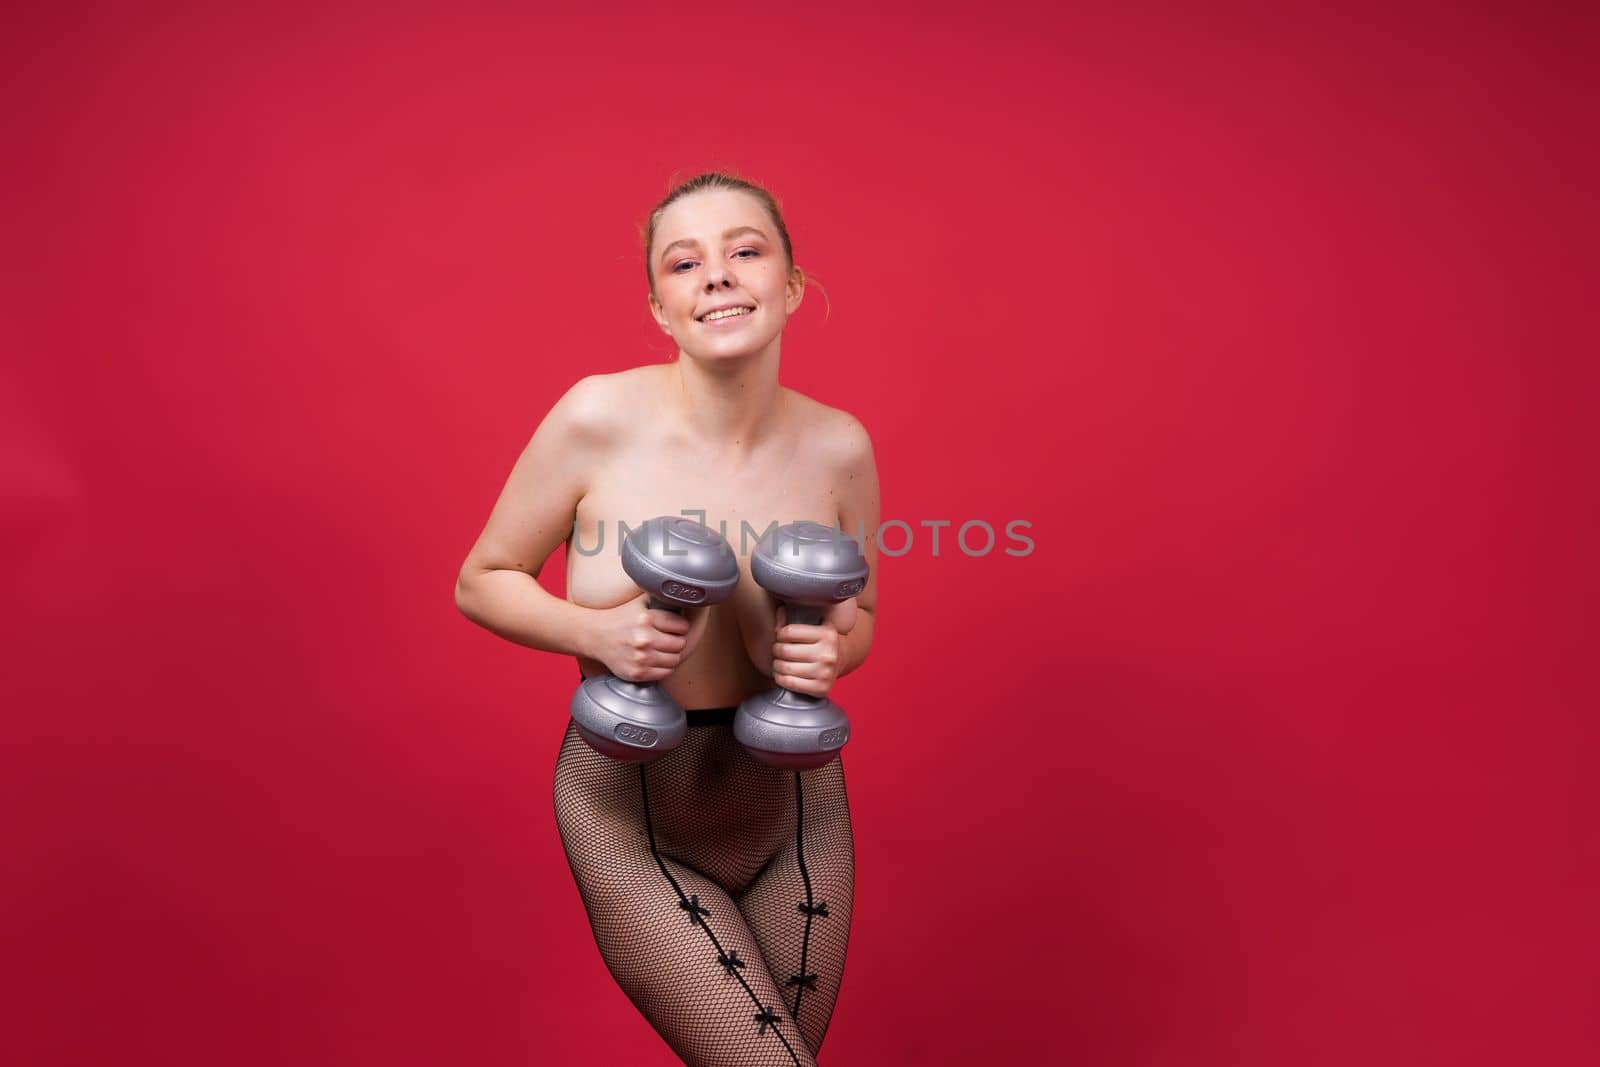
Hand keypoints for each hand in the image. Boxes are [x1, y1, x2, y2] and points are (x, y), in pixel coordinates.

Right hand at [588, 593, 709, 682]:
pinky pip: (665, 673)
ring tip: (662, 649)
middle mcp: (643, 638)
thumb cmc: (620, 618)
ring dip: (672, 655)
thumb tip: (683, 595)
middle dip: (677, 641)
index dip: (680, 626)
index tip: (674, 627)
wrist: (595, 636)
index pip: (682, 626)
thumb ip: (660, 598)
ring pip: (675, 660)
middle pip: (680, 644)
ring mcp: (640, 658)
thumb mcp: (639, 602)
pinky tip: (655, 659)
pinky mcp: (637, 673)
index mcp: (646, 618)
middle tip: (669, 639)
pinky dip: (663, 667)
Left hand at [770, 599, 856, 696]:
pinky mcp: (822, 688)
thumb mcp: (812, 625)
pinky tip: (782, 674)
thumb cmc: (819, 641)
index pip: (789, 631)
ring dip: (776, 665)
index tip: (782, 637)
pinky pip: (790, 683)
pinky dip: (780, 678)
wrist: (841, 660)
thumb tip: (780, 610)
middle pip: (785, 650)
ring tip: (778, 662)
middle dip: (776, 650)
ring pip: (785, 667)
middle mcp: (829, 653)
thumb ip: (793, 617)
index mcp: (827, 633)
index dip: (780, 634)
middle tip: (778, 651)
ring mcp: (826, 672)